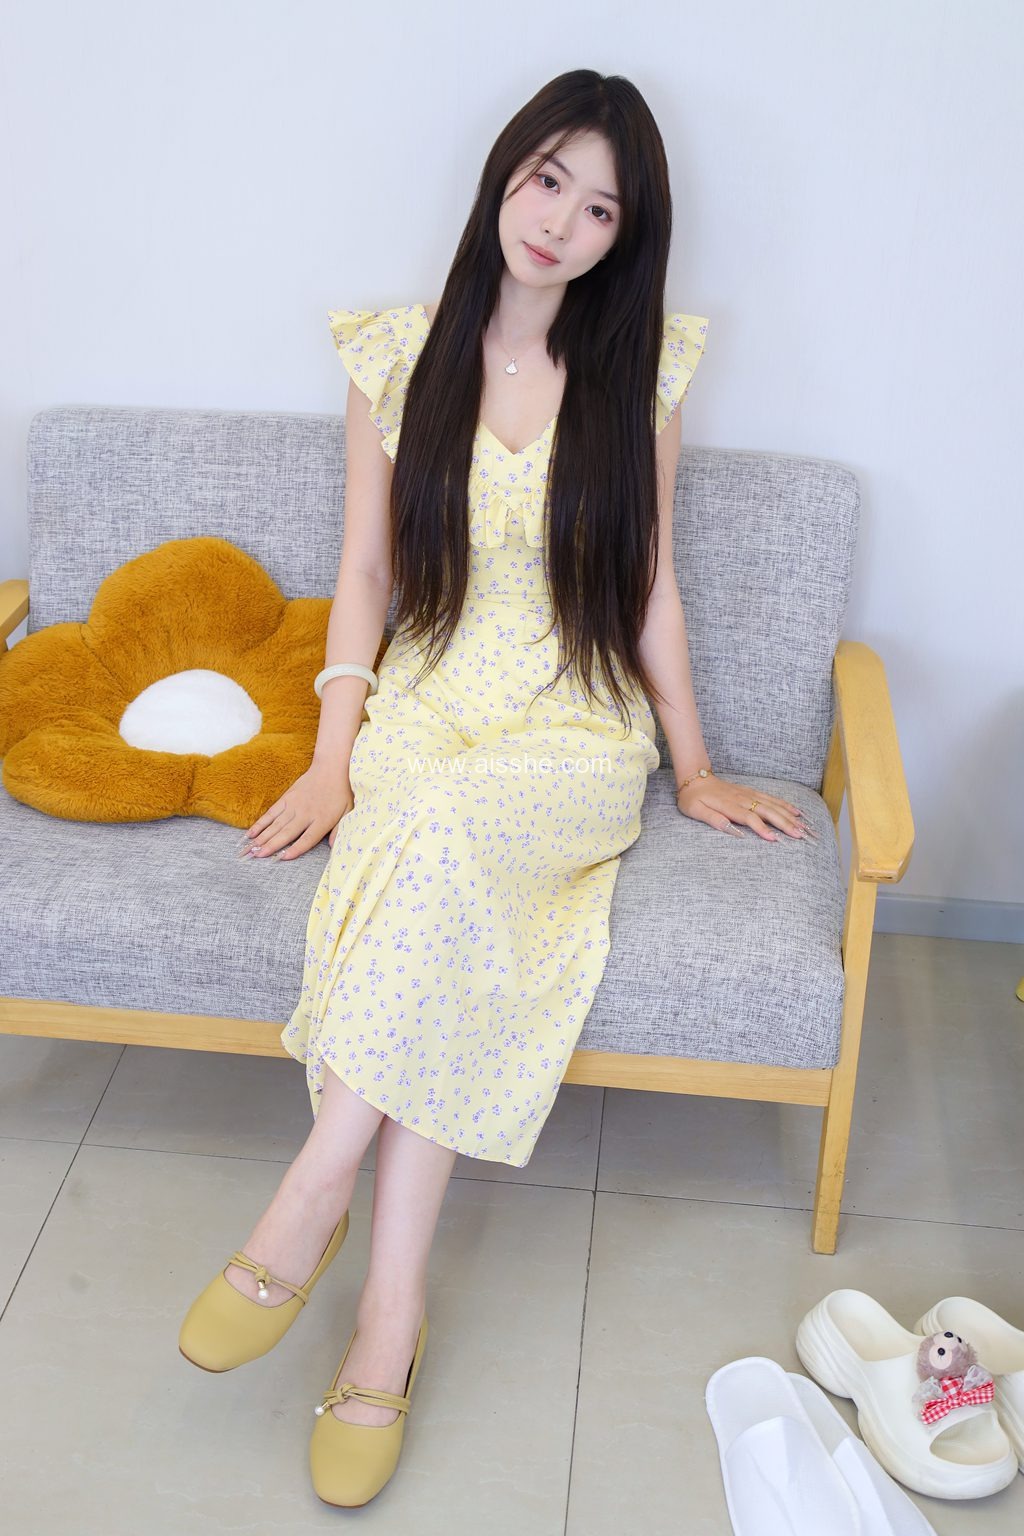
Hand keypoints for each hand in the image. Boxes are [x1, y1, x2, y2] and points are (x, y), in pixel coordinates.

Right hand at [238, 759, 354, 861]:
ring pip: (275, 824)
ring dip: (262, 837)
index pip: (308, 838)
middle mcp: (305, 814)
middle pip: (286, 833)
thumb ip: (339, 831)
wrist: (330, 767)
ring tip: (250, 849)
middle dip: (270, 846)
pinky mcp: (286, 798)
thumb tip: (333, 848)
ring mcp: (294, 805)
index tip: (283, 858)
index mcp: (322, 820)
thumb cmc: (340, 792)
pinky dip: (260, 823)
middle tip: (256, 856)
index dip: (296, 849)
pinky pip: (271, 813)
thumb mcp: (348, 812)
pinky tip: (251, 833)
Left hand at [674, 774, 818, 842]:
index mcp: (729, 805)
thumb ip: (713, 820)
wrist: (694, 778)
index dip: (762, 828)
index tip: (774, 839)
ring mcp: (748, 794)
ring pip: (773, 804)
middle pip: (767, 811)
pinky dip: (785, 804)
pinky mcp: (750, 791)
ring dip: (789, 815)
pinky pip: (771, 798)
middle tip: (800, 835)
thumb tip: (732, 830)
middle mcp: (742, 798)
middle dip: (785, 823)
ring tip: (803, 826)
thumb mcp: (696, 811)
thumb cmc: (693, 799)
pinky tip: (796, 811)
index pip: (749, 818)